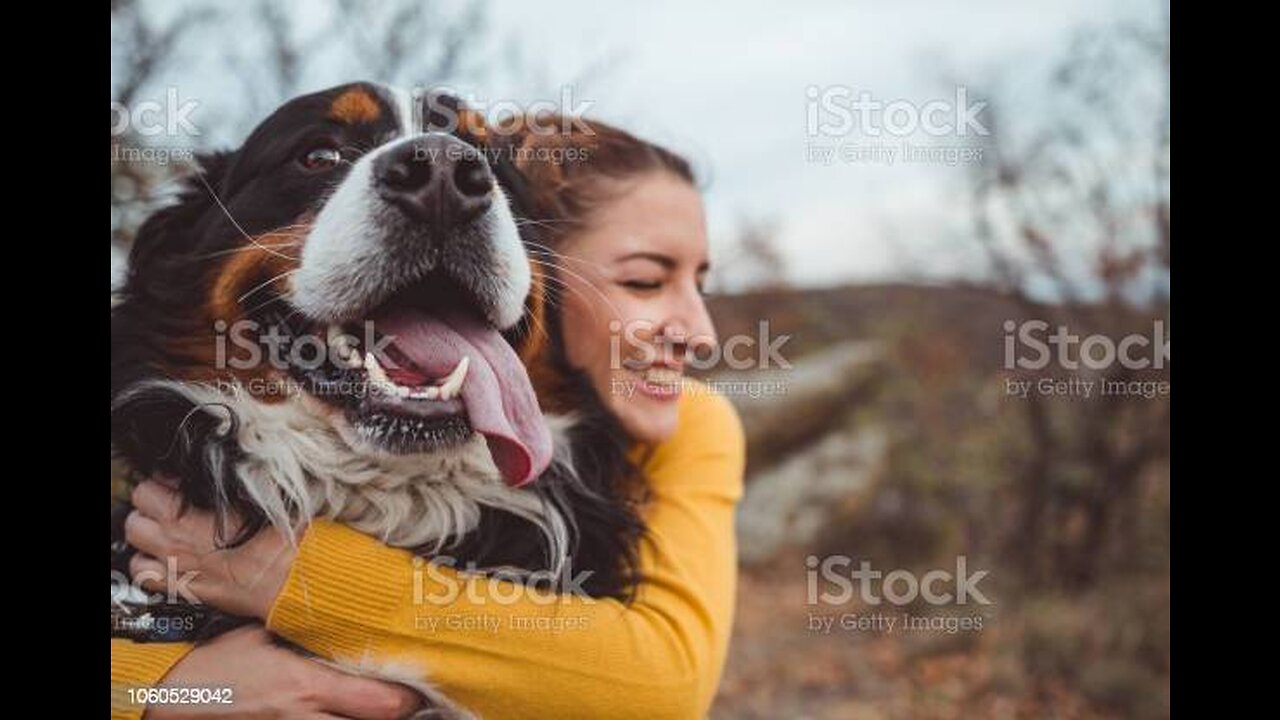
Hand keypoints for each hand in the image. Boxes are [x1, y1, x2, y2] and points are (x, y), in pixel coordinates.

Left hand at [126, 479, 295, 619]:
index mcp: (185, 516)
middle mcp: (173, 543)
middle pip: (135, 517)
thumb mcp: (254, 496)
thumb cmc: (278, 538)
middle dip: (149, 509)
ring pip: (135, 549)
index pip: (147, 489)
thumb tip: (208, 478)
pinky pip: (146, 578)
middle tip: (169, 507)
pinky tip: (170, 560)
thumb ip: (220, 486)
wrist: (290, 577)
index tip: (177, 484)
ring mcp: (175, 569)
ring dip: (147, 540)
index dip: (163, 483)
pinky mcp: (183, 590)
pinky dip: (152, 567)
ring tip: (167, 534)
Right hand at [142, 625, 422, 718]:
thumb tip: (345, 619)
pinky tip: (350, 712)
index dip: (407, 697)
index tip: (419, 683)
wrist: (173, 695)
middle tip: (410, 695)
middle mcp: (305, 718)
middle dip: (397, 711)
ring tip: (385, 703)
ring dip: (370, 717)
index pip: (380, 702)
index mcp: (307, 685)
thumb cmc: (218, 662)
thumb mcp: (265, 636)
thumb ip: (308, 635)